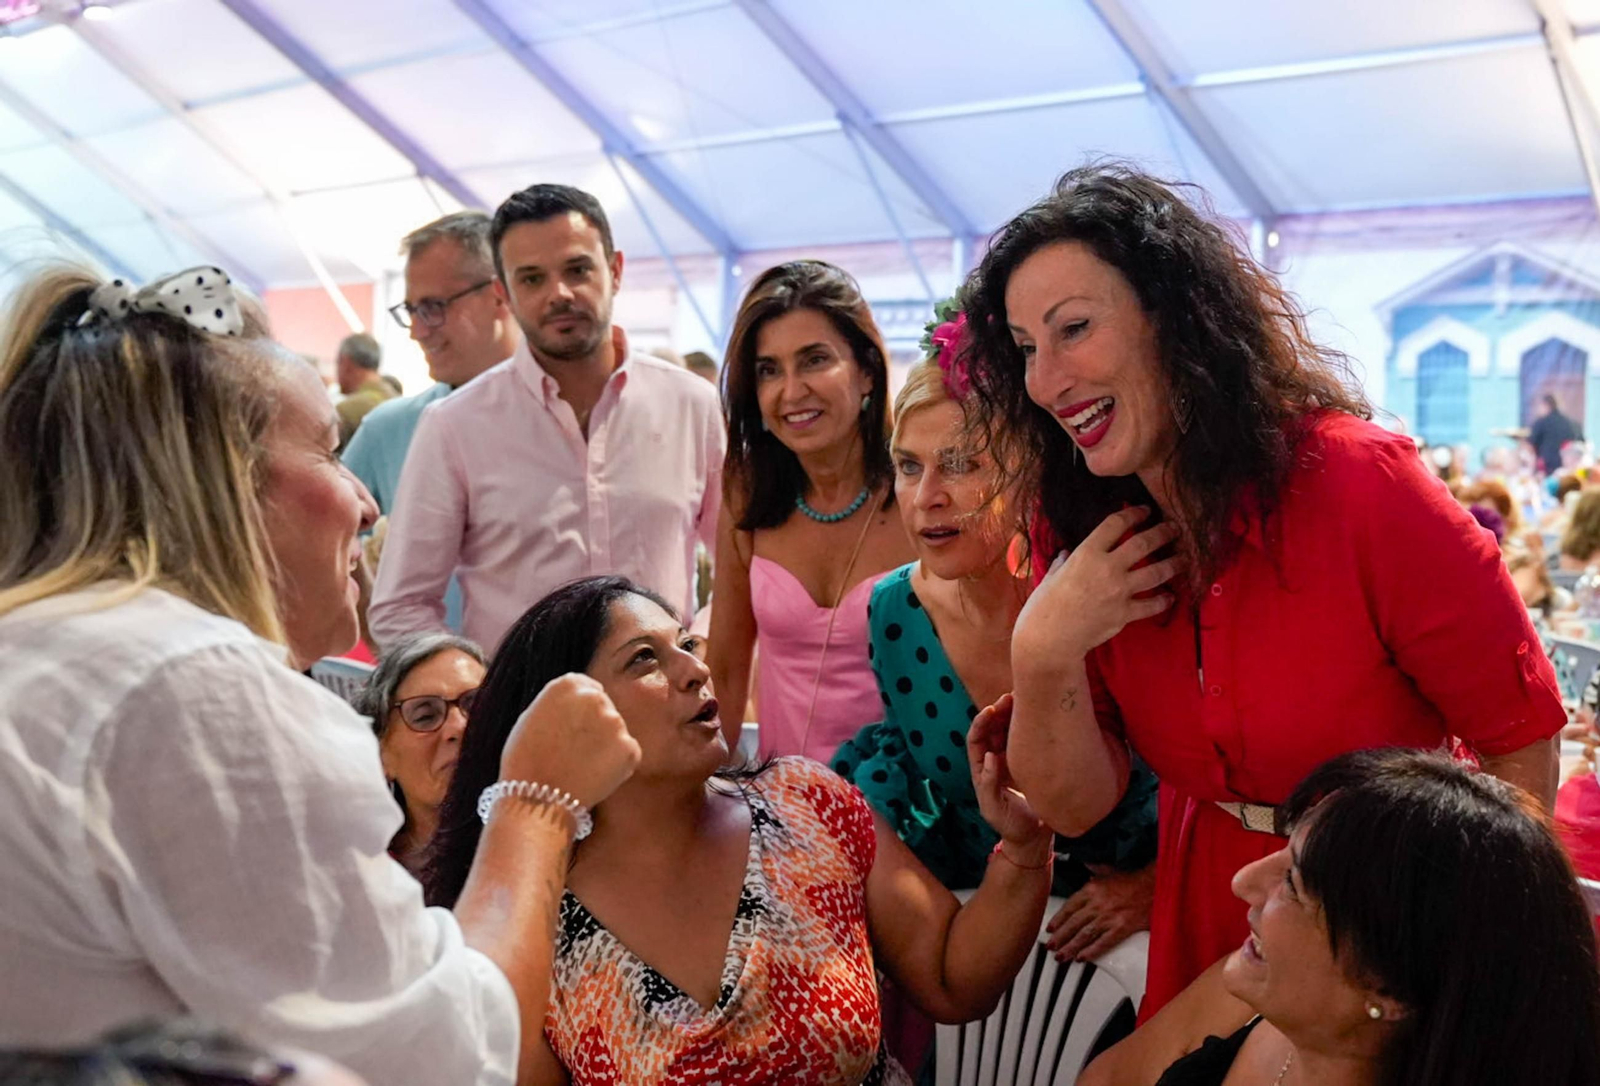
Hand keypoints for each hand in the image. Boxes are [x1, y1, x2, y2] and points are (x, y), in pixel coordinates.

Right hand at [499, 673, 640, 808]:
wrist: (536, 800)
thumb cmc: (525, 762)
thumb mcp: (532, 717)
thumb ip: (560, 704)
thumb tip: (576, 706)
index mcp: (568, 685)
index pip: (588, 689)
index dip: (580, 712)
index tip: (572, 730)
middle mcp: (594, 697)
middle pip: (604, 709)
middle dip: (595, 728)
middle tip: (576, 753)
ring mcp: (614, 722)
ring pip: (615, 733)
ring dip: (606, 747)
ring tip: (580, 768)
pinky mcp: (629, 748)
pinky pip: (627, 755)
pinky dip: (616, 766)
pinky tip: (593, 778)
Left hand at [968, 695, 1048, 848]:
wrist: (1034, 837)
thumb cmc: (1010, 825)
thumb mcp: (994, 809)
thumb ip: (989, 785)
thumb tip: (990, 757)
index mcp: (982, 769)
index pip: (977, 740)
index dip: (981, 723)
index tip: (990, 710)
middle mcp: (995, 760)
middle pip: (993, 729)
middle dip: (999, 711)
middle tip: (1011, 696)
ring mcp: (1013, 759)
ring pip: (1010, 731)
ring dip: (1014, 714)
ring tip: (1024, 698)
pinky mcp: (1030, 762)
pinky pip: (1027, 740)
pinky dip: (1030, 727)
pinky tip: (1038, 716)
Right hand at [1012, 507, 1182, 676]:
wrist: (1050, 639)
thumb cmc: (1044, 606)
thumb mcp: (1051, 576)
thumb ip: (1063, 562)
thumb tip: (1066, 554)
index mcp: (1087, 553)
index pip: (1116, 524)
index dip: (1134, 514)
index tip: (1145, 510)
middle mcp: (1107, 568)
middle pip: (1144, 543)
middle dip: (1163, 532)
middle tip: (1176, 528)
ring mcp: (1119, 591)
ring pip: (1157, 572)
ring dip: (1174, 563)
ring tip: (1185, 557)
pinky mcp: (1125, 614)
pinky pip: (1152, 605)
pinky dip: (1164, 600)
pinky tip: (1171, 596)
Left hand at [1044, 863, 1154, 962]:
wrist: (1155, 886)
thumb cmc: (1133, 880)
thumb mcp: (1109, 871)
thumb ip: (1095, 872)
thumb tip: (1086, 867)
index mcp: (1091, 889)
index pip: (1069, 907)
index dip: (1058, 920)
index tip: (1050, 929)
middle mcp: (1097, 903)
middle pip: (1073, 923)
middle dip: (1060, 937)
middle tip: (1051, 947)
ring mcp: (1108, 917)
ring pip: (1084, 935)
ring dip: (1070, 947)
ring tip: (1061, 956)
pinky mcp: (1121, 928)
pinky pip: (1102, 943)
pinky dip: (1091, 952)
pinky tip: (1082, 958)